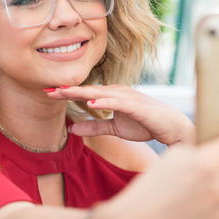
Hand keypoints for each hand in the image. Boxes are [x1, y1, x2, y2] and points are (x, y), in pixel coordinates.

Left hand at [44, 85, 194, 145]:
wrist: (172, 127)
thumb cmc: (145, 124)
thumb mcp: (115, 128)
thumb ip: (94, 127)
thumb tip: (71, 129)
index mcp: (112, 95)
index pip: (85, 93)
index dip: (66, 93)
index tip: (47, 93)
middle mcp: (117, 92)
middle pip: (88, 90)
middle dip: (68, 90)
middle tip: (47, 89)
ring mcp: (127, 97)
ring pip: (100, 93)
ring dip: (81, 92)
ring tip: (64, 92)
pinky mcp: (137, 106)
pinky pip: (118, 103)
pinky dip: (104, 102)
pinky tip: (91, 104)